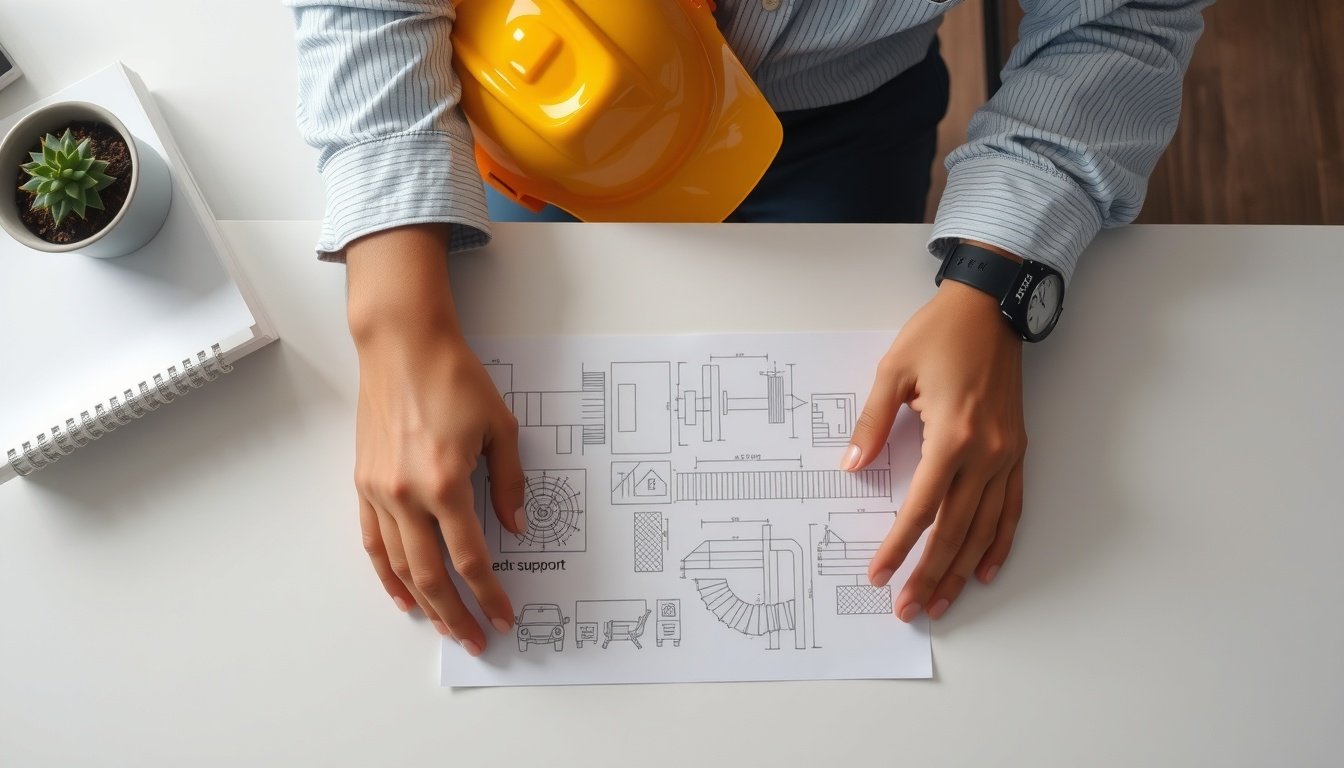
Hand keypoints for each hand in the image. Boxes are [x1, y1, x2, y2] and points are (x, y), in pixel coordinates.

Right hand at [346, 225, 526, 654]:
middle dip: (456, 614)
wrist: (402, 345)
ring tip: (443, 626)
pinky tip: (402, 594)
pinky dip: (387, 573)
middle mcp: (408, 495)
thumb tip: (514, 527)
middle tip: (475, 638)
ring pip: (401, 566)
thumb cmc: (454, 377)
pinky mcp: (363, 483)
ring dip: (423, 603)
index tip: (503, 615)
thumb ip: (510, 483)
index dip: (489, 594)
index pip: (471, 559)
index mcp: (446, 484)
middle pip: (433, 575)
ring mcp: (380, 492)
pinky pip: (374, 542)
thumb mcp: (501, 427)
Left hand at [844, 260, 1026, 622]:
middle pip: (955, 530)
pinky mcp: (1017, 451)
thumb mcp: (894, 371)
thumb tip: (852, 466)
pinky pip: (1011, 507)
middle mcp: (986, 454)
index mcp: (952, 436)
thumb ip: (873, 423)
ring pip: (985, 528)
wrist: (992, 307)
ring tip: (941, 602)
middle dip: (929, 573)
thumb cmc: (941, 334)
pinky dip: (999, 542)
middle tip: (908, 608)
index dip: (898, 546)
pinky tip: (986, 568)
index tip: (879, 574)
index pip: (920, 509)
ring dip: (962, 569)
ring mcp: (1007, 455)